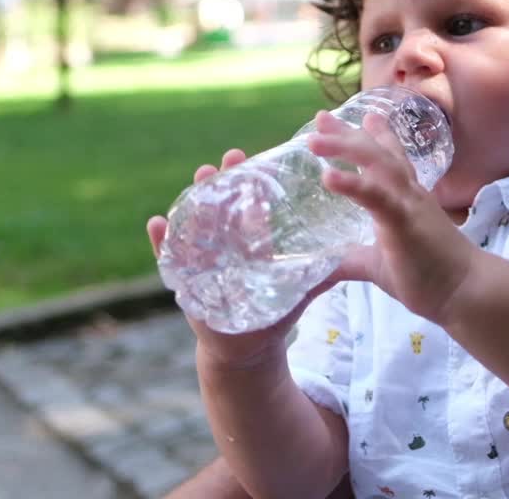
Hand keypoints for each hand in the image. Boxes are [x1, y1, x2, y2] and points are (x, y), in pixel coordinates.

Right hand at [147, 149, 339, 370]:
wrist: (247, 350)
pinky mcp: (187, 282)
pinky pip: (170, 258)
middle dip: (221, 183)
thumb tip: (352, 256)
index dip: (245, 182)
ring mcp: (203, 261)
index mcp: (248, 242)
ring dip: (194, 201)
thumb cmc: (272, 315)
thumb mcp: (295, 292)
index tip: (246, 158)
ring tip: (198, 178)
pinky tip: (156, 223)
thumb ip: (318, 274)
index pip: (246, 205)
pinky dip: (162, 241)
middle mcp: (223, 245)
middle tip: (224, 161)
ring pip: (195, 225)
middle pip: (219, 207)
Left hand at [306, 110, 478, 322]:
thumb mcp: (379, 265)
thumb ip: (352, 260)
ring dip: (345, 148)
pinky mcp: (403, 221)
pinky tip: (328, 175)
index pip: (387, 160)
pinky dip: (351, 184)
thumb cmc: (430, 277)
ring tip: (314, 140)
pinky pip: (376, 197)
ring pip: (377, 164)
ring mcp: (407, 204)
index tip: (353, 119)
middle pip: (376, 153)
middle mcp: (408, 193)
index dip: (370, 138)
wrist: (467, 292)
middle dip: (347, 134)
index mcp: (405, 199)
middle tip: (321, 118)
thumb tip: (322, 269)